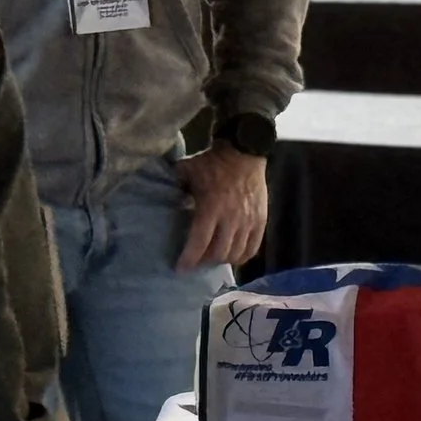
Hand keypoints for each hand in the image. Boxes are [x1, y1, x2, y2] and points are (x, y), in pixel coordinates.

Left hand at [176, 144, 268, 271]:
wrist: (243, 151)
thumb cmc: (212, 162)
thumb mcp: (187, 170)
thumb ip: (174, 186)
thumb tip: (160, 196)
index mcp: (211, 207)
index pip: (199, 242)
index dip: (189, 259)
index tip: (180, 269)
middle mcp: (231, 218)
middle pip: (218, 253)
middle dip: (204, 261)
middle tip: (195, 261)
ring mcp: (248, 221)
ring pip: (236, 253)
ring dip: (222, 260)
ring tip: (213, 257)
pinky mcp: (261, 220)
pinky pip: (253, 247)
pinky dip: (242, 256)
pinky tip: (233, 255)